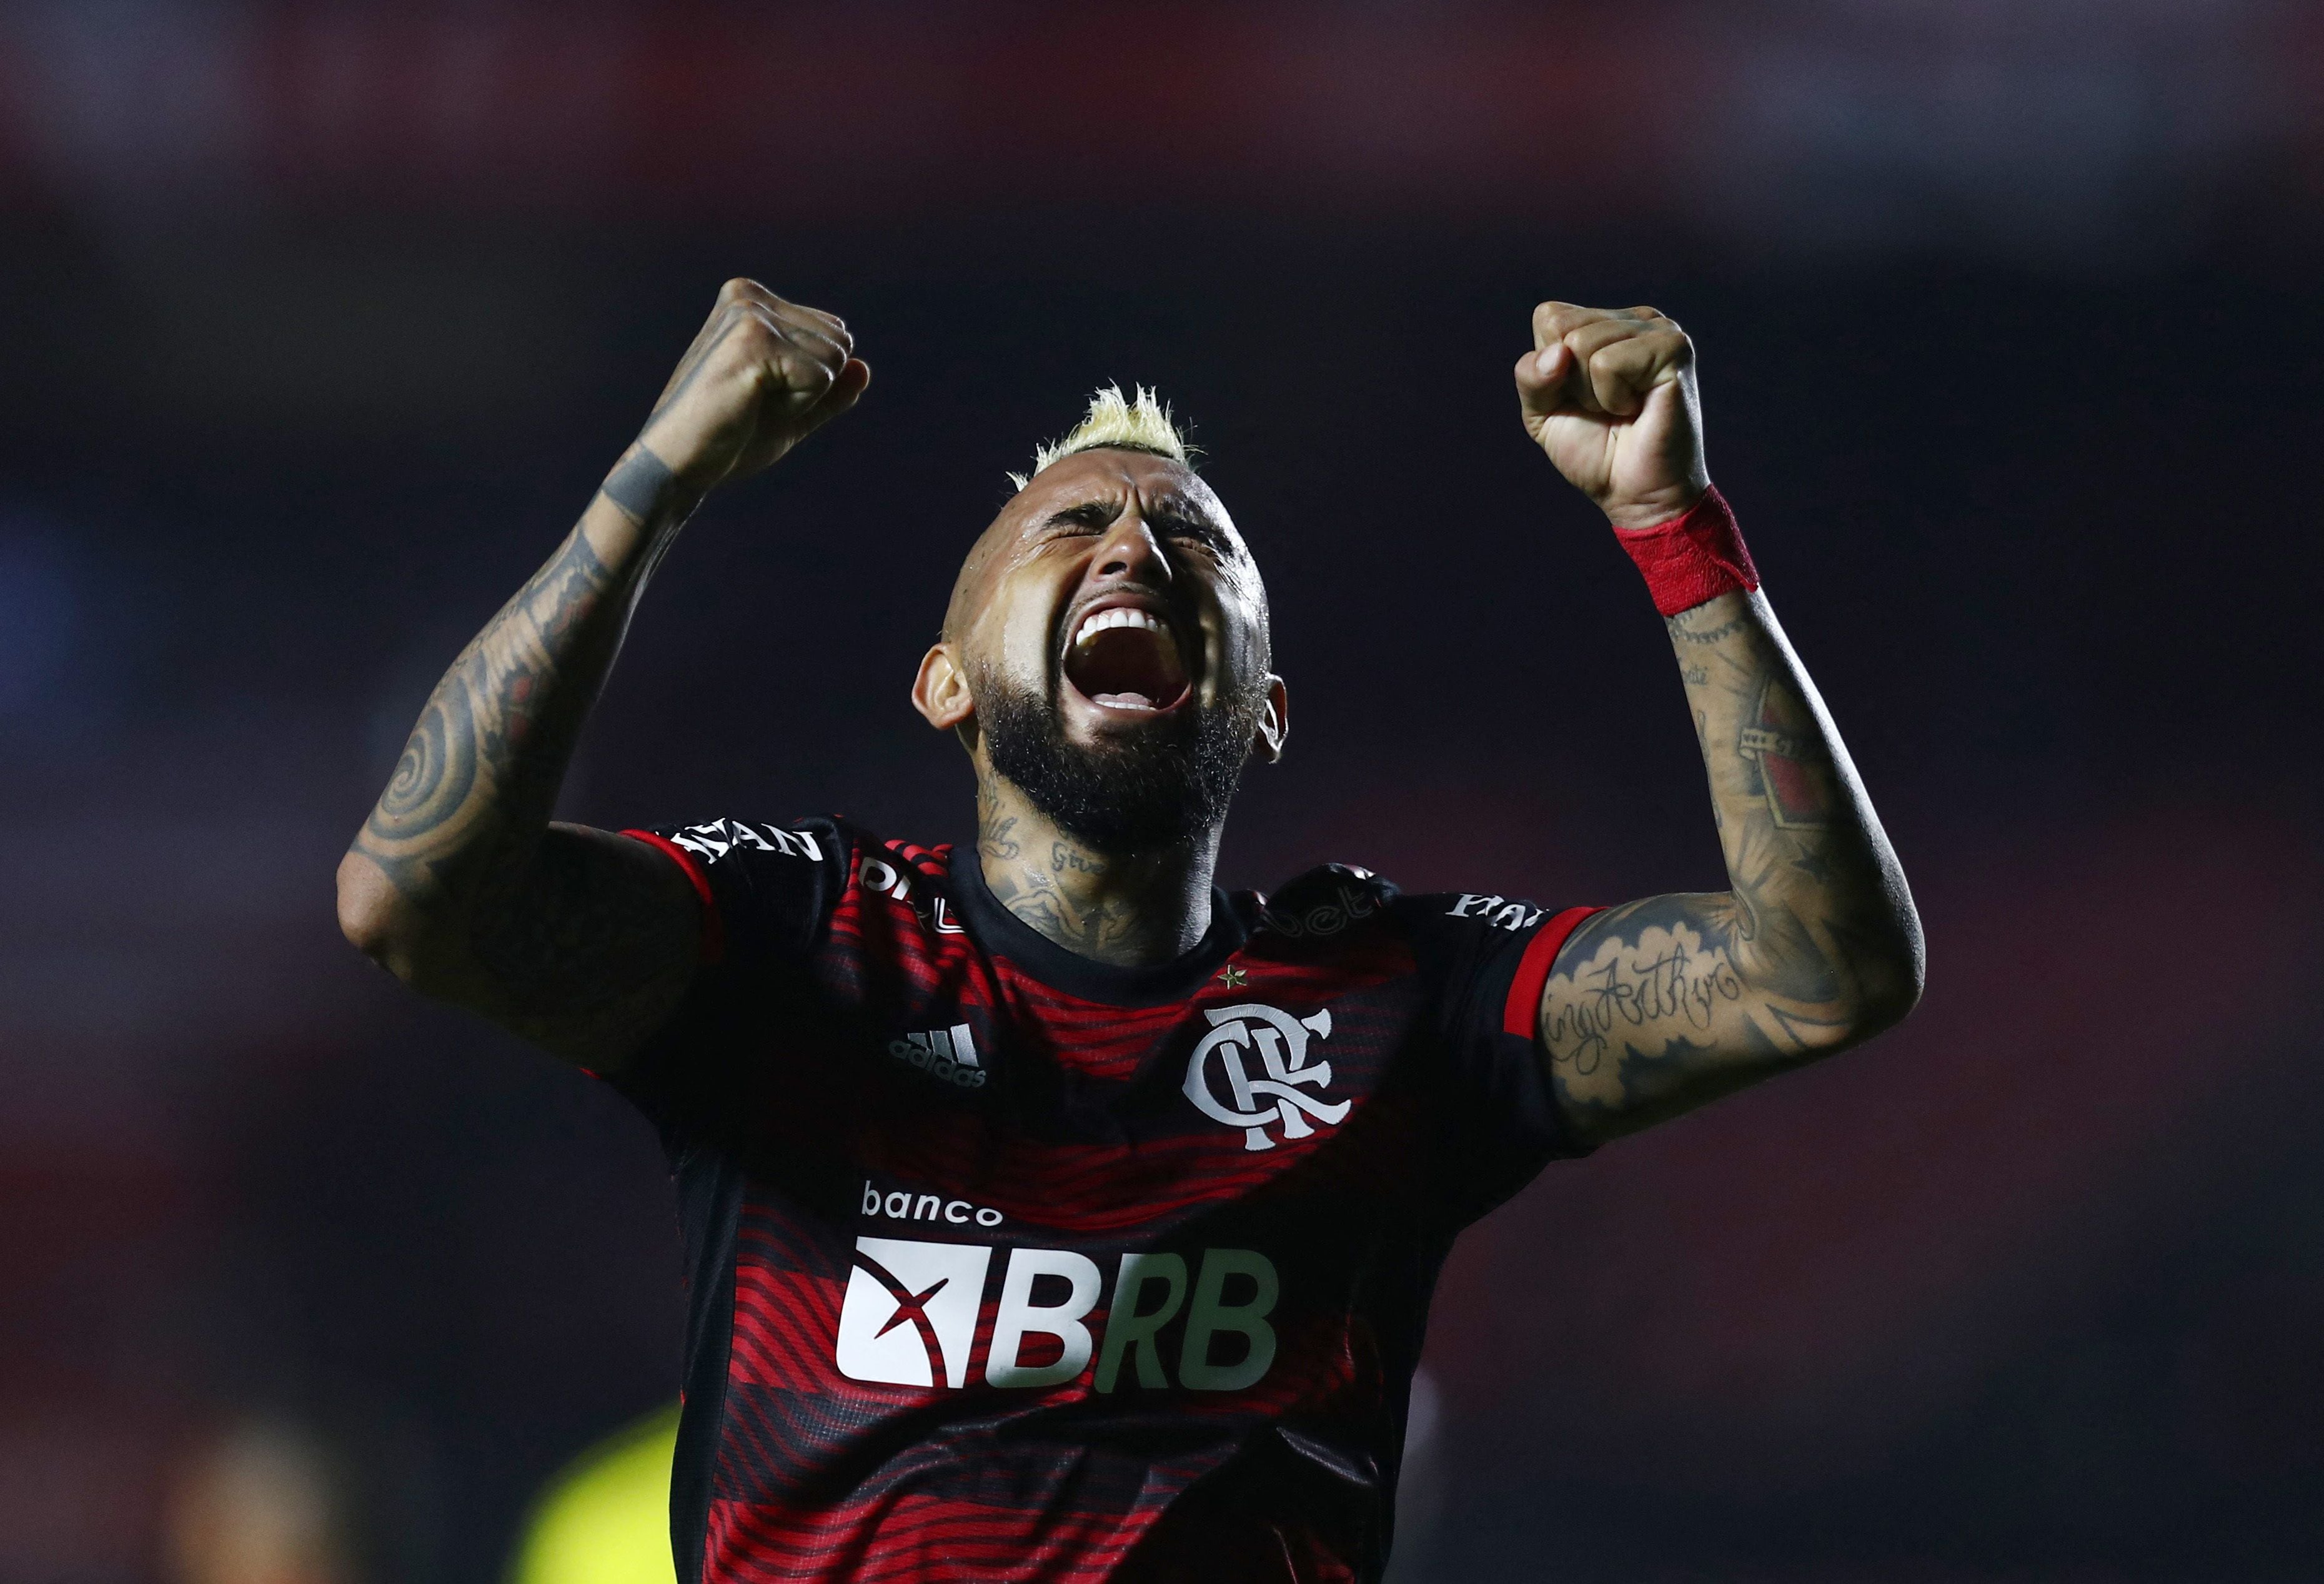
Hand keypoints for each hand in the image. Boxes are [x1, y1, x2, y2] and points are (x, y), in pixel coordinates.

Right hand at [635, 278, 869, 492]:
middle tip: (757, 402)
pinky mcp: (754, 340)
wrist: (678, 464)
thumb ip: (830, 391)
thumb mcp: (792, 411)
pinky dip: (797, 405)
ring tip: (751, 403)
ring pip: (835, 358)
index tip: (761, 395)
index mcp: (752, 301)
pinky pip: (822, 378)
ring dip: (803, 396)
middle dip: (812, 386)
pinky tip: (749, 406)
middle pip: (841, 342)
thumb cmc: (728, 440)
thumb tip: (864, 366)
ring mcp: (750, 314)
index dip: (811, 380)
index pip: (833, 333)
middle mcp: (749, 296)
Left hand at [1514, 302, 1706, 528]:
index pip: (1549, 316)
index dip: (1548, 369)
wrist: (1636, 494)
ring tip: (1621, 410)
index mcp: (1606, 322)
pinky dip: (1611, 398)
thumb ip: (1530, 375)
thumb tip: (1558, 352)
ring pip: (1580, 344)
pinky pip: (1606, 363)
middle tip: (1604, 408)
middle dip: (1569, 381)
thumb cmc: (1594, 452)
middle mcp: (1635, 318)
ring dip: (1591, 394)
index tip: (1580, 398)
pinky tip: (1637, 409)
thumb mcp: (1541, 412)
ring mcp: (1659, 329)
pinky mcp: (1674, 348)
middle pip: (1562, 327)